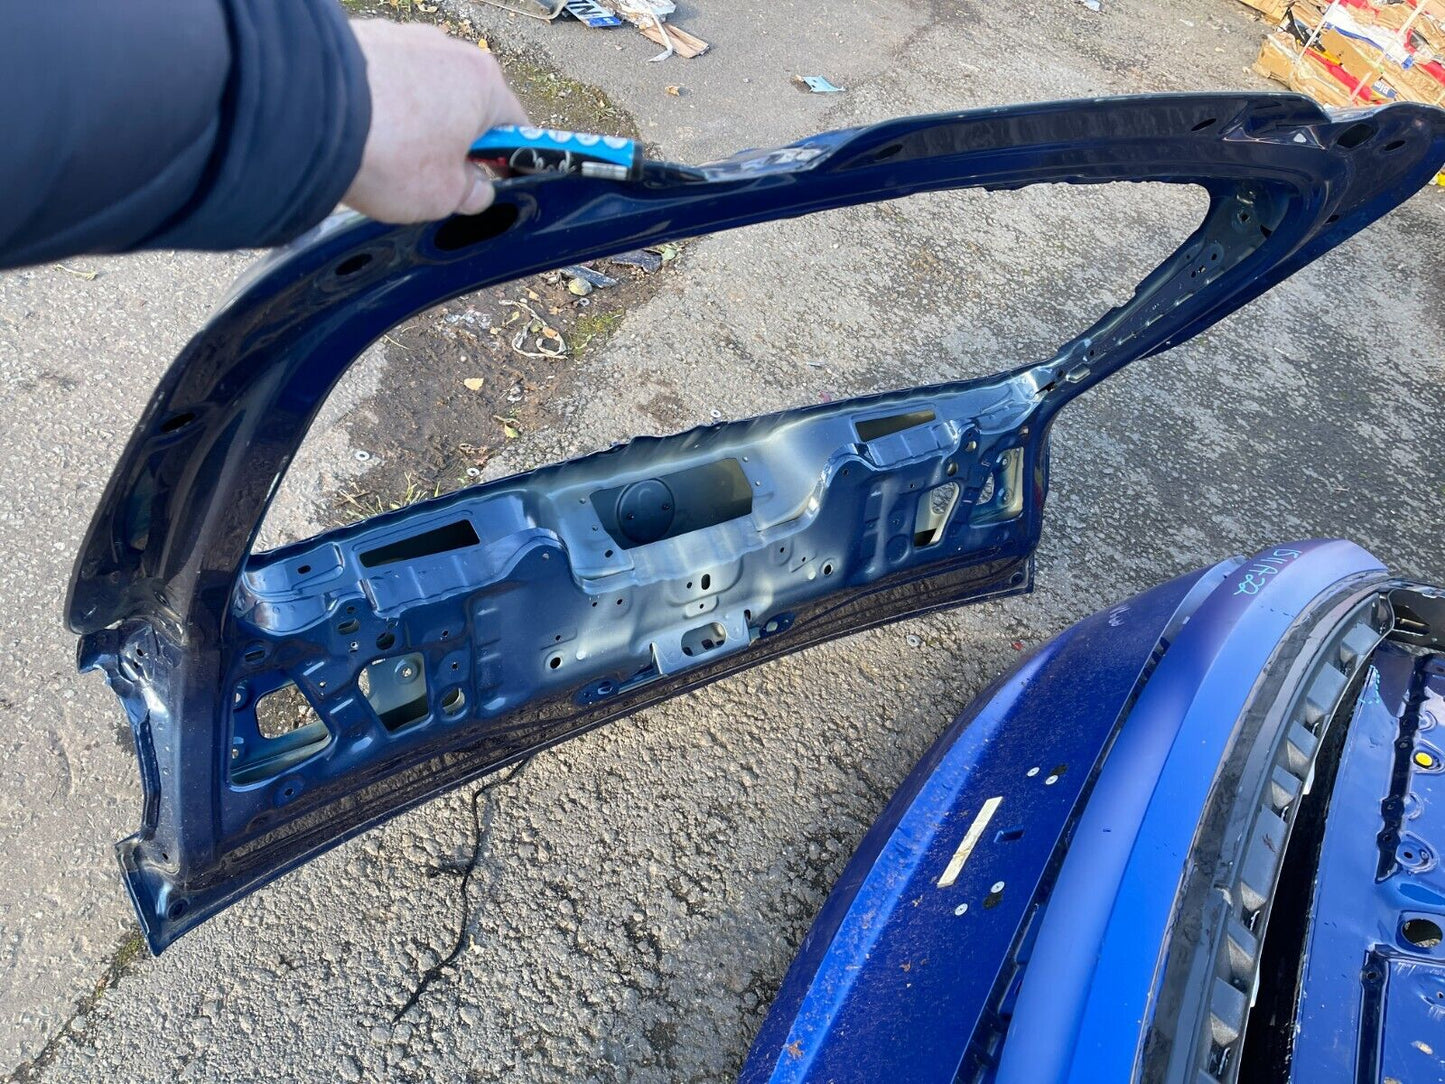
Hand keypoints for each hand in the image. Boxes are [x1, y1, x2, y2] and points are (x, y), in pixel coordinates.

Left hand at [343, 20, 527, 222]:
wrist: (308, 114)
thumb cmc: (390, 153)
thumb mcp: (445, 196)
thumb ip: (471, 193)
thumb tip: (476, 189)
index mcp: (484, 83)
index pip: (513, 127)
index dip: (505, 160)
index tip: (491, 181)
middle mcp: (447, 49)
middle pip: (466, 104)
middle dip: (454, 141)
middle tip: (433, 178)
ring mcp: (401, 38)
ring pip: (422, 90)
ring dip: (414, 123)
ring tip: (386, 157)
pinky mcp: (359, 39)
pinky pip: (382, 81)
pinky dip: (378, 106)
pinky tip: (359, 135)